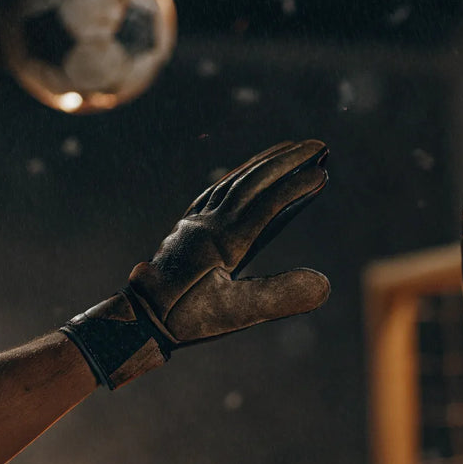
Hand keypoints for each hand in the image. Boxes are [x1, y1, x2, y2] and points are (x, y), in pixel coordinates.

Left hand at [128, 139, 330, 340]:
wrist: (138, 318)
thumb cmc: (186, 318)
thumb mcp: (237, 313)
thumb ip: (279, 296)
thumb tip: (324, 285)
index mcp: (224, 240)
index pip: (267, 204)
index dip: (296, 185)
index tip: (323, 171)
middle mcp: (210, 222)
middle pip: (253, 182)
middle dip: (288, 161)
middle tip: (319, 145)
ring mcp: (196, 222)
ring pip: (234, 181)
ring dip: (264, 162)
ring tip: (290, 148)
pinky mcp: (187, 227)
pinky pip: (214, 191)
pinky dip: (237, 176)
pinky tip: (246, 174)